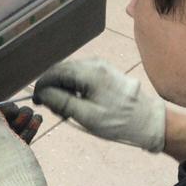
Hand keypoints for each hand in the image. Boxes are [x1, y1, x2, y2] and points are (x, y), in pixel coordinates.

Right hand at [33, 59, 165, 151]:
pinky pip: (82, 76)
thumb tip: (42, 93)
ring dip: (64, 89)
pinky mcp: (106, 73)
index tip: (36, 101)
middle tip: (53, 110)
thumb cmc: (118, 121)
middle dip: (53, 88)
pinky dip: (74, 88)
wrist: (149, 121)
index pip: (55, 72)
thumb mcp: (86, 115)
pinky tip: (77, 103)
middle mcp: (95, 64)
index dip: (42, 86)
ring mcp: (101, 67)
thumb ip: (61, 102)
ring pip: (72, 73)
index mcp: (89, 72)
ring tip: (66, 110)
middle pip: (62, 70)